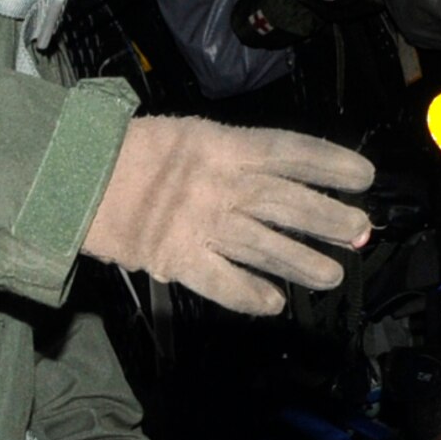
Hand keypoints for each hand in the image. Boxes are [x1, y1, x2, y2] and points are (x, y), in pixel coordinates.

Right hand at [82, 117, 373, 314]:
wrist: (76, 178)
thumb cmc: (133, 150)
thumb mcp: (190, 135)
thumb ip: (233, 155)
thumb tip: (281, 176)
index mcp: (223, 145)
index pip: (290, 151)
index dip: (330, 164)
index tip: (364, 176)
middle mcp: (220, 184)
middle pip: (287, 203)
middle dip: (328, 218)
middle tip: (360, 231)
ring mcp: (201, 225)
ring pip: (266, 248)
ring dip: (302, 263)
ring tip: (331, 274)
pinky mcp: (179, 260)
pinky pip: (225, 284)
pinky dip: (251, 296)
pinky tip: (274, 304)